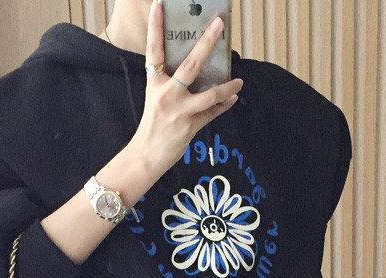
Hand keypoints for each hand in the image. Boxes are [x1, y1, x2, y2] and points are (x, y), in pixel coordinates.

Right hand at [127, 1, 242, 177]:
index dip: (156, 27)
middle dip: (207, 43)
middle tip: (220, 24)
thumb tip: (194, 66)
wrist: (147, 155)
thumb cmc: (152, 125)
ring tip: (239, 80)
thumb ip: (170, 82)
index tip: (159, 4)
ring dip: (227, 87)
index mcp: (154, 84)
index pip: (154, 50)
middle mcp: (166, 95)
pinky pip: (213, 113)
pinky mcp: (190, 127)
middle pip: (191, 65)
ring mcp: (180, 112)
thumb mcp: (155, 98)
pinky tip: (234, 97)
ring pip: (209, 95)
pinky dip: (224, 104)